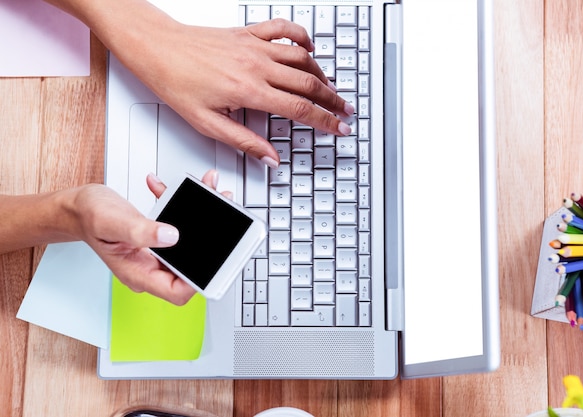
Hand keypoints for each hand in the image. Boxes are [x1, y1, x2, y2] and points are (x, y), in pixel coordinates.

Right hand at [73, 170, 222, 304]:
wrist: (78, 206)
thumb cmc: (88, 217)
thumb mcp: (112, 221)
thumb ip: (141, 231)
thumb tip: (172, 236)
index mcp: (139, 272)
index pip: (177, 291)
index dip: (198, 281)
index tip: (214, 259)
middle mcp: (151, 266)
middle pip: (191, 265)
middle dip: (211, 241)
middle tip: (224, 215)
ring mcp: (156, 253)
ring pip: (191, 243)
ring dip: (204, 219)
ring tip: (212, 193)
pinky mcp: (160, 237)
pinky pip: (182, 227)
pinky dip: (187, 207)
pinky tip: (184, 189)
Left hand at [111, 15, 354, 166]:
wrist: (157, 48)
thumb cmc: (176, 82)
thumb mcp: (206, 123)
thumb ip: (243, 141)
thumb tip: (269, 158)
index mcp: (248, 91)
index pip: (299, 109)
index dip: (325, 121)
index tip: (340, 128)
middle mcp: (256, 66)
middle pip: (309, 83)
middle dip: (333, 100)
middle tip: (346, 111)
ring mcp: (254, 46)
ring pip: (302, 58)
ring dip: (322, 74)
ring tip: (332, 89)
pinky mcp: (248, 32)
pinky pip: (284, 30)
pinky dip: (303, 38)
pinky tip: (310, 49)